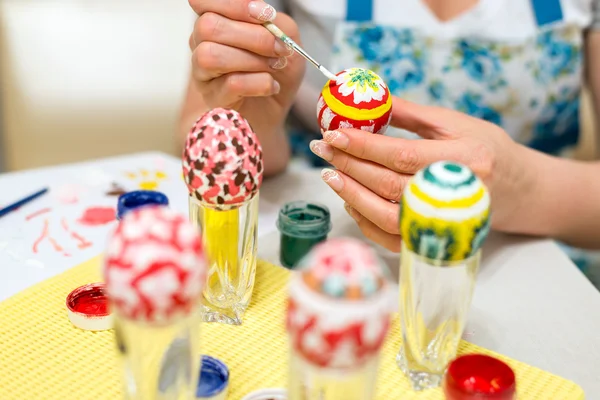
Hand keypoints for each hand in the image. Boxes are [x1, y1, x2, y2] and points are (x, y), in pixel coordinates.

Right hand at [188, 0, 304, 132]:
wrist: (276, 108)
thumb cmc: (277, 70)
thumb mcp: (287, 40)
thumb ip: (277, 23)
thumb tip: (264, 17)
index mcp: (217, 21)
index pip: (203, 1)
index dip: (234, 4)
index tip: (265, 15)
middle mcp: (201, 43)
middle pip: (208, 26)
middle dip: (253, 36)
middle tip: (279, 49)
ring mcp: (203, 72)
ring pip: (211, 55)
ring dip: (252, 60)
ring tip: (275, 67)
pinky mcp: (213, 98)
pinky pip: (230, 84)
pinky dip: (259, 83)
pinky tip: (271, 86)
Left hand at [310, 97, 534, 251]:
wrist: (519, 191)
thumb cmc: (486, 150)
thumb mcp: (455, 123)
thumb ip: (410, 114)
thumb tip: (368, 98)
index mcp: (465, 160)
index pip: (402, 155)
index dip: (363, 145)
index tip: (333, 133)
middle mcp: (455, 196)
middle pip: (389, 185)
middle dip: (349, 165)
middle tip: (321, 148)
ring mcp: (445, 225)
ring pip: (386, 216)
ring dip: (351, 195)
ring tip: (329, 173)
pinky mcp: (436, 242)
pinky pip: (392, 239)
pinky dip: (365, 221)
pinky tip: (349, 200)